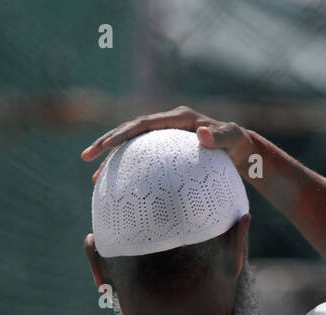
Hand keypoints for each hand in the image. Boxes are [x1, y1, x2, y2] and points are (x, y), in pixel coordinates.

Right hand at [81, 106, 252, 179]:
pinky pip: (140, 155)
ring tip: (93, 176)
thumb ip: (219, 136)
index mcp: (177, 118)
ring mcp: (164, 135)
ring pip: (130, 143)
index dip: (121, 133)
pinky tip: (115, 185)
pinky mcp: (163, 148)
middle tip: (85, 157)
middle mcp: (166, 123)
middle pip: (128, 130)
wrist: (240, 149)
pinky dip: (125, 167)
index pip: (142, 123)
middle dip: (105, 142)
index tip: (104, 146)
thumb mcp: (232, 139)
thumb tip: (201, 132)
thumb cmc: (237, 144)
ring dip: (110, 157)